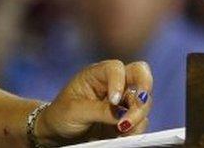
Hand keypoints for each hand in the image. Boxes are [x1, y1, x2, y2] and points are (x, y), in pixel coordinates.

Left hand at [35, 60, 153, 144]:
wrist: (60, 133)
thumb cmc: (61, 115)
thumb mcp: (75, 111)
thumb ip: (100, 110)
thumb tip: (123, 114)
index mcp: (97, 74)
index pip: (116, 68)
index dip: (119, 82)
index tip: (113, 101)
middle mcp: (114, 83)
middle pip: (141, 76)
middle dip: (143, 93)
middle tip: (132, 114)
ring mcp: (123, 101)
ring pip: (144, 101)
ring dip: (138, 116)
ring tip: (121, 131)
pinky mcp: (127, 118)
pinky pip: (141, 121)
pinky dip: (136, 129)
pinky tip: (122, 136)